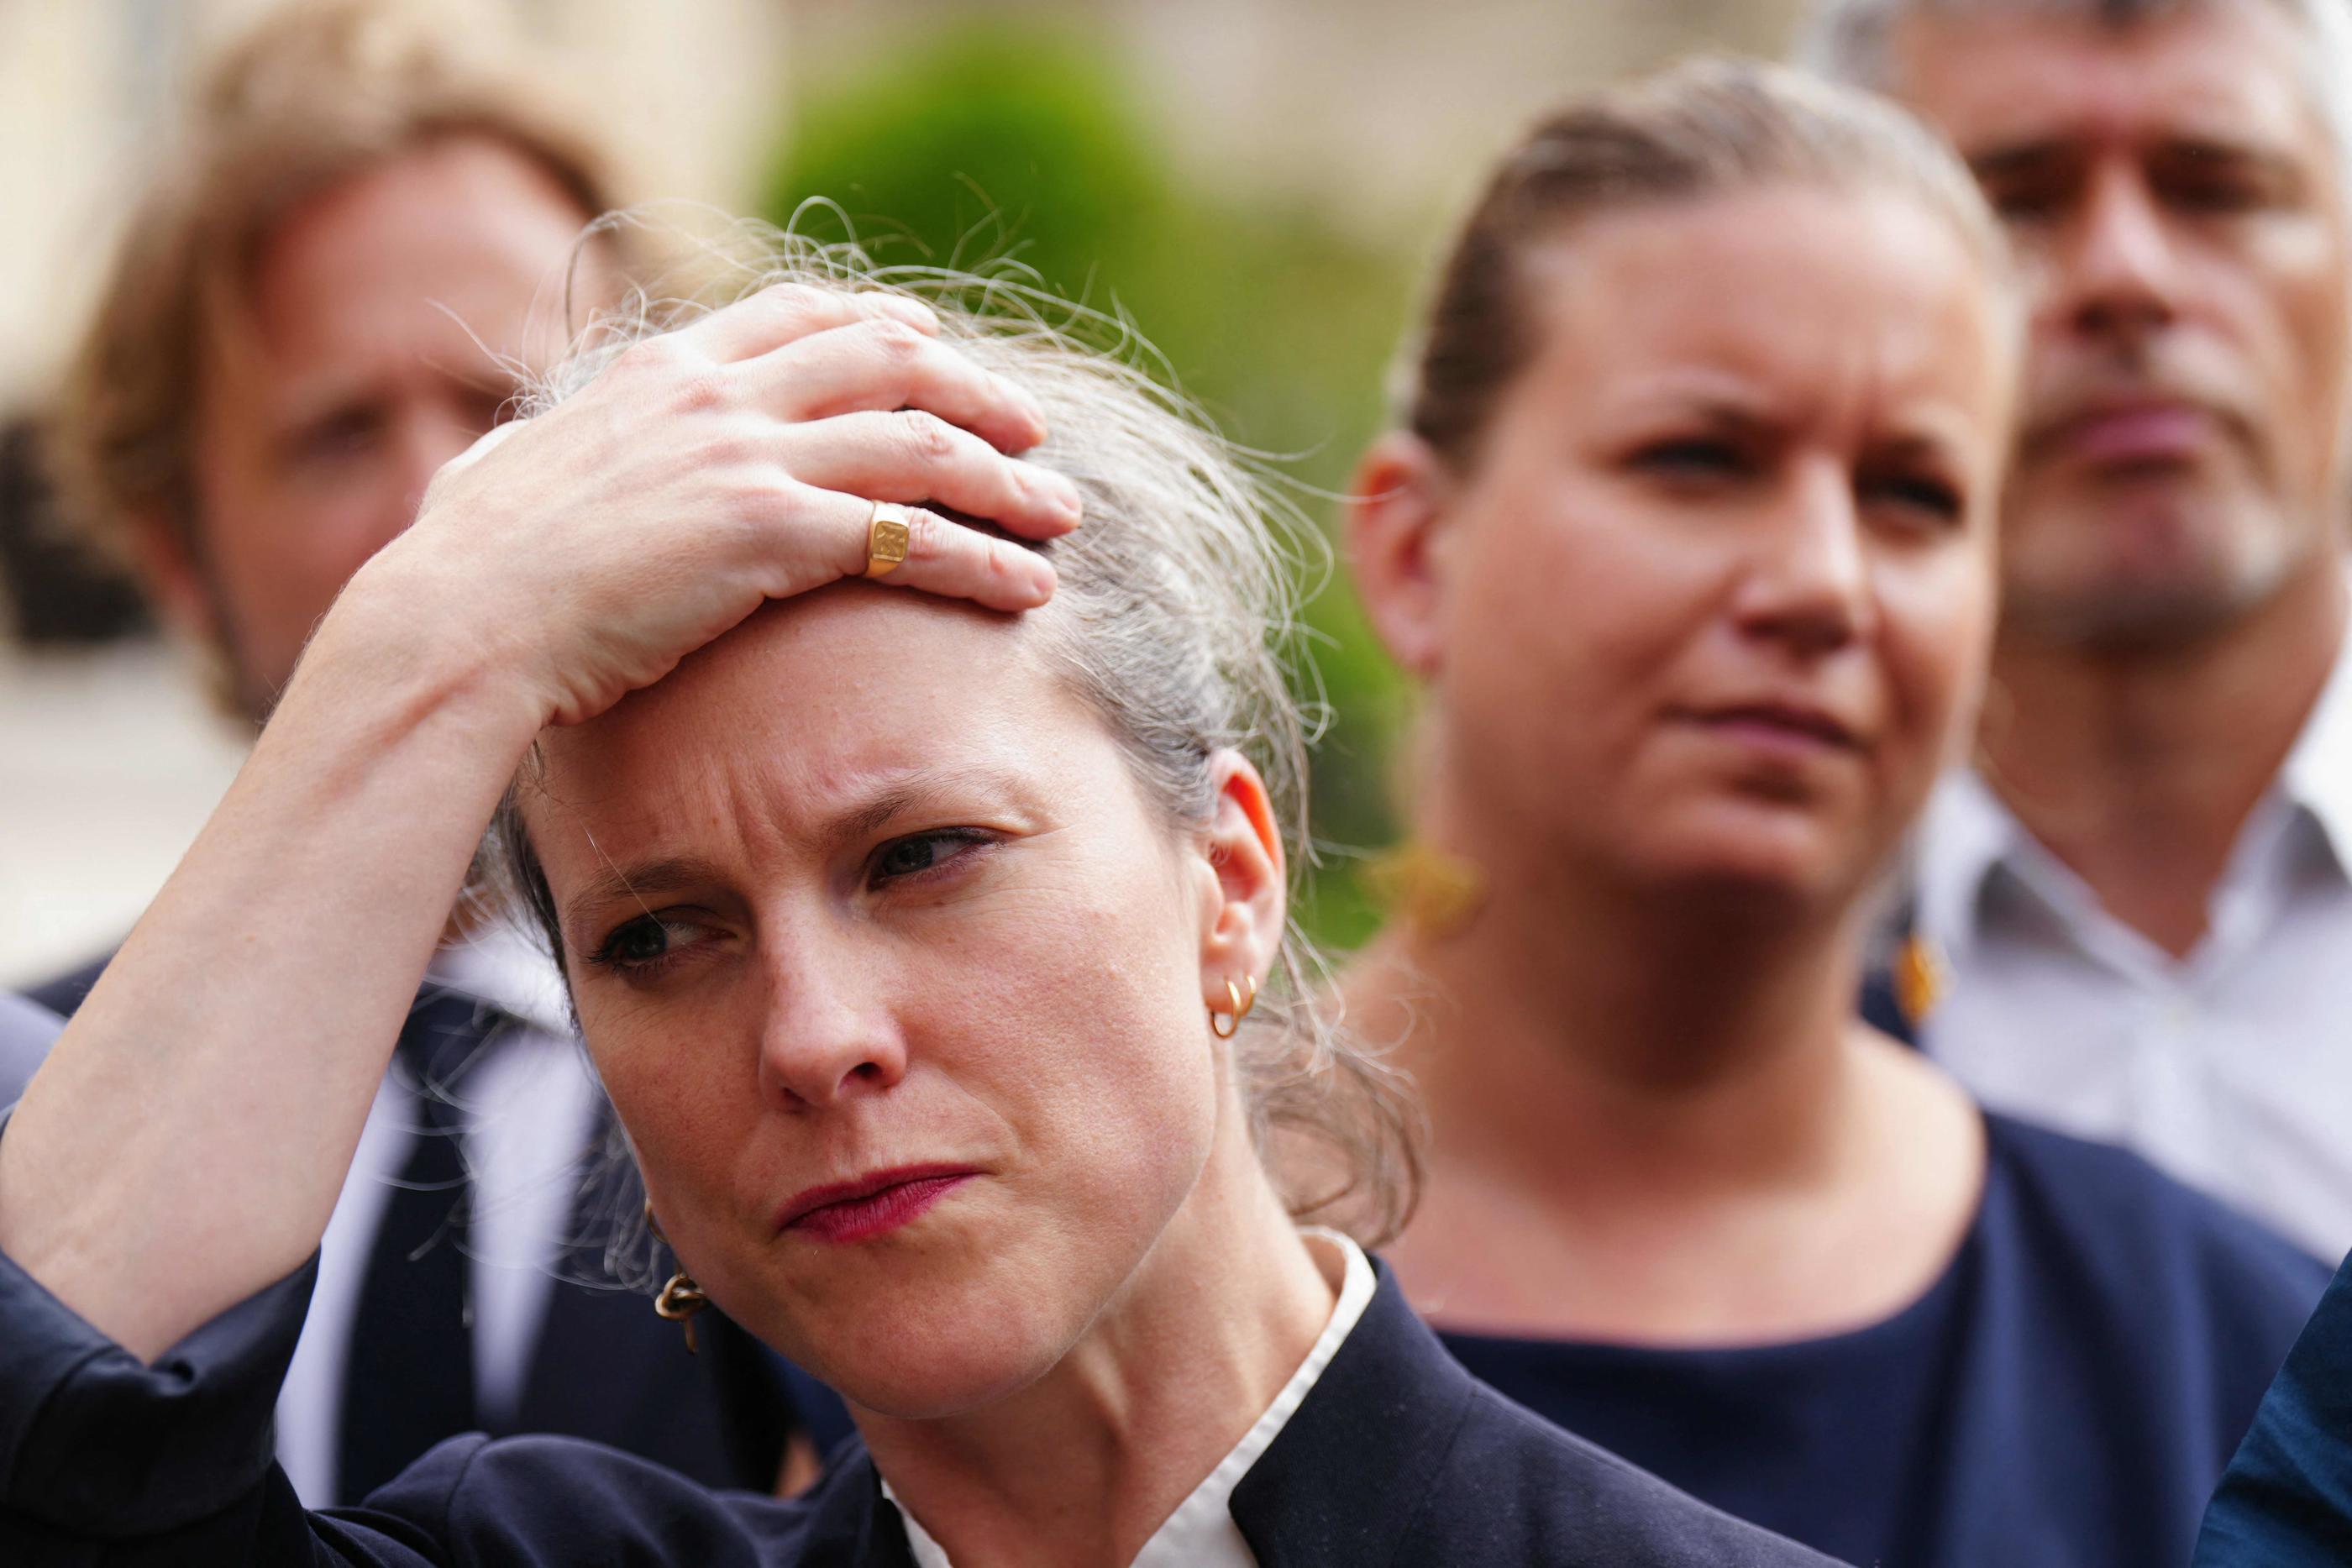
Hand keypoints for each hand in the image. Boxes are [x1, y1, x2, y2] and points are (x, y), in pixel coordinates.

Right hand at [335, 284, 1081, 728]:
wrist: (459, 619)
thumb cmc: (469, 567)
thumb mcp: (510, 473)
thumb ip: (551, 452)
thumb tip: (512, 460)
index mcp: (664, 373)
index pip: (801, 314)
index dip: (884, 326)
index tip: (936, 347)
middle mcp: (718, 395)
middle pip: (888, 364)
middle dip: (976, 394)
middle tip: (1033, 430)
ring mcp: (747, 457)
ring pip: (918, 448)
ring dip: (1004, 480)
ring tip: (1062, 515)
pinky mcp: (768, 533)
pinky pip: (909, 537)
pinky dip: (983, 560)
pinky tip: (1029, 589)